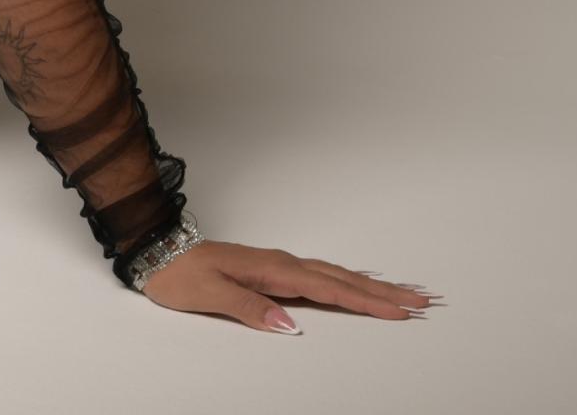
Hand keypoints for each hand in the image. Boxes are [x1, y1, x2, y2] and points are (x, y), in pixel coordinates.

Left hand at [138, 240, 442, 333]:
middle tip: (423, 301)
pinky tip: (354, 283)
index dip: (366, 302)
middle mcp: (280, 264)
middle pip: (342, 279)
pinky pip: (318, 275)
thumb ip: (251, 309)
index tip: (401, 311)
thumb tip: (292, 325)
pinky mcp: (270, 271)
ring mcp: (277, 266)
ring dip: (369, 285)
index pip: (329, 289)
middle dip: (383, 292)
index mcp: (272, 270)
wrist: (154, 252)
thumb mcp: (210, 296)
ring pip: (334, 276)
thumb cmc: (178, 274)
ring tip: (403, 293)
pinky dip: (344, 280)